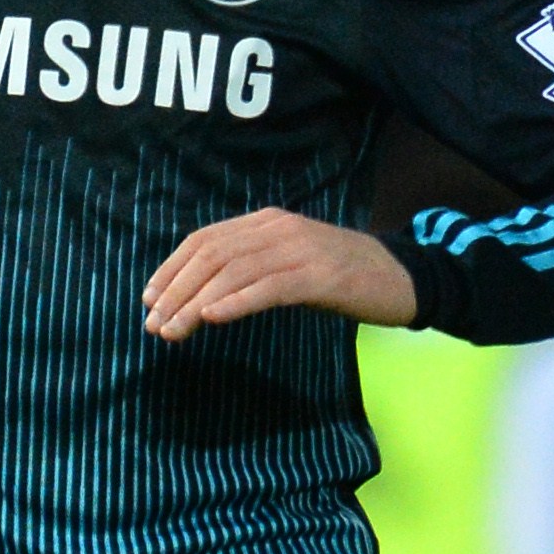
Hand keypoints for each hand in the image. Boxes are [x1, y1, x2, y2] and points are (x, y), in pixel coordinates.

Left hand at [140, 208, 414, 340]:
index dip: (171, 269)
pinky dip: (237, 301)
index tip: (148, 299)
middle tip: (153, 324)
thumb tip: (194, 297)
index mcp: (265, 222)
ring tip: (173, 331)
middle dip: (176, 291)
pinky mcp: (322, 276)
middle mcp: (278, 229)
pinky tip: (213, 318)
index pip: (203, 240)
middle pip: (212, 256)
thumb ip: (247, 269)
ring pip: (234, 273)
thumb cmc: (340, 277)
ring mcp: (301, 249)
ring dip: (196, 304)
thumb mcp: (287, 263)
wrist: (405, 277)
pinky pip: (270, 287)